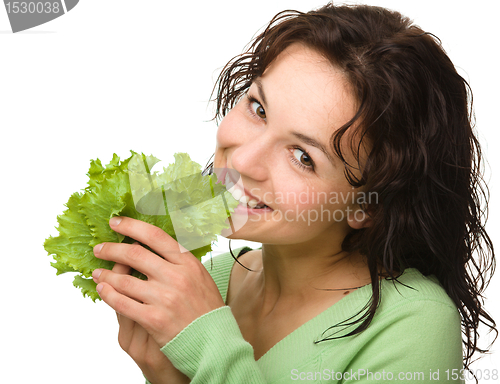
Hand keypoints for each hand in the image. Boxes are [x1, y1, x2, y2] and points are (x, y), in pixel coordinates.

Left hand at [92, 217, 225, 364]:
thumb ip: (179, 261)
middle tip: (99, 248)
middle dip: (111, 249)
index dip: (132, 226)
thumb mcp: (200, 276)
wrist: (214, 341)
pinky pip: (122, 304)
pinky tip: (102, 290)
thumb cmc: (206, 308)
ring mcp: (164, 298)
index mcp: (188, 263)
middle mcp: (176, 276)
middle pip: (135, 254)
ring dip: (106, 274)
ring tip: (97, 273)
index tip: (115, 222)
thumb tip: (154, 244)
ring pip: (124, 280)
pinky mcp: (154, 320)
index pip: (155, 236)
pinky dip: (108, 295)